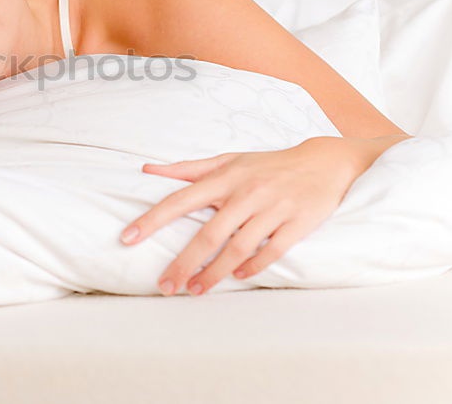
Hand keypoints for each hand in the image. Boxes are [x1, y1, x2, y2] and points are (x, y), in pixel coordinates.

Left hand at [120, 136, 359, 296]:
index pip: (180, 199)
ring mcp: (272, 209)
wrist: (323, 163)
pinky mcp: (297, 223)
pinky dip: (253, 267)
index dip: (152, 220)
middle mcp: (246, 193)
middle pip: (208, 234)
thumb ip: (187, 169)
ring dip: (214, 273)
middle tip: (164, 285)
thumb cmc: (267, 165)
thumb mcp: (228, 160)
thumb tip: (147, 169)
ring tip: (194, 290)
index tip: (128, 238)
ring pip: (238, 248)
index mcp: (225, 178)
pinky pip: (272, 251)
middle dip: (183, 262)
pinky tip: (237, 278)